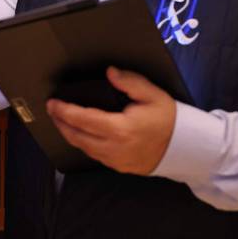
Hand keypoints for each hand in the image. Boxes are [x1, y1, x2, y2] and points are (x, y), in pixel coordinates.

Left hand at [46, 66, 176, 174]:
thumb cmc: (169, 119)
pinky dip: (83, 143)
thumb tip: (109, 72)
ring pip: (83, 148)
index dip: (64, 110)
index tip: (52, 103)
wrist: (186, 147)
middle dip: (60, 122)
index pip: (83, 119)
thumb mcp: (152, 94)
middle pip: (77, 136)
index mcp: (120, 128)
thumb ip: (129, 81)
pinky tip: (80, 133)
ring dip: (69, 133)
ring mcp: (116, 160)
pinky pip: (94, 155)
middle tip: (51, 110)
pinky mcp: (119, 167)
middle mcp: (114, 148)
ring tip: (61, 120)